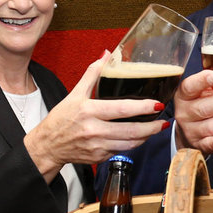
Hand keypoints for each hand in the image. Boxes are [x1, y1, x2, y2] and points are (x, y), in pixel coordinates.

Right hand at [24, 52, 167, 177]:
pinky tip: (139, 136)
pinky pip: (122, 150)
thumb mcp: (74, 94)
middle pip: (130, 130)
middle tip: (164, 121)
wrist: (48, 146)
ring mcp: (97, 146)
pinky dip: (133, 144)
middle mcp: (94, 130)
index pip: (121, 109)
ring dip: (146, 136)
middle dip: (151, 127)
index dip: (142, 108)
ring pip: (129, 144)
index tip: (156, 105)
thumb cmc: (61, 119)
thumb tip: (106, 55)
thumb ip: (92, 74)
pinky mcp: (99, 158)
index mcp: (88, 111)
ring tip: (156, 128)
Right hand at [172, 70, 212, 153]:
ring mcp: (191, 130)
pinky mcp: (198, 145)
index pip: (190, 86)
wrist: (188, 131)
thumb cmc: (200, 105)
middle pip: (205, 108)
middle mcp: (185, 113)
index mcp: (185, 95)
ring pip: (210, 126)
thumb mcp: (202, 92)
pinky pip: (205, 145)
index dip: (202, 81)